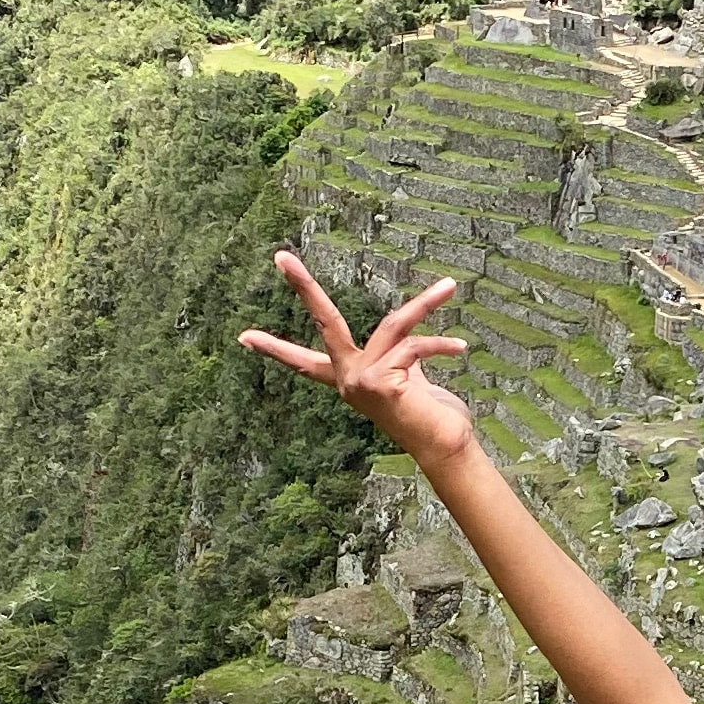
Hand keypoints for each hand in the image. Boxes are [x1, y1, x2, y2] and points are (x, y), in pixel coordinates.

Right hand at [239, 256, 475, 462]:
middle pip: (323, 323)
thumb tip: (404, 332)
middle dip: (303, 287)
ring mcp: (362, 381)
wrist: (445, 447)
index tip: (243, 336)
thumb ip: (397, 352)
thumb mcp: (407, 374)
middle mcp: (348, 379)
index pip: (303, 361)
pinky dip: (440, 344)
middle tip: (280, 257)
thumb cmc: (430, 414)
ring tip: (450, 287)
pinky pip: (413, 345)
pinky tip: (460, 348)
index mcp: (347, 378)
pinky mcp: (381, 382)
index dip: (274, 348)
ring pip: (393, 325)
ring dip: (425, 304)